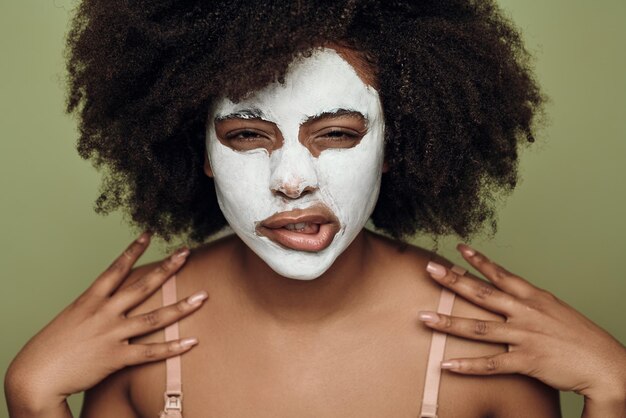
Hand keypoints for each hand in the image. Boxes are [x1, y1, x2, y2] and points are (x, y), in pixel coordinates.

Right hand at [5, 233, 206, 414]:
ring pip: (154, 318)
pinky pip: (150, 352)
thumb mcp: (72, 318)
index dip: (133, 250)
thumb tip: (110, 301)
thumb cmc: (52, 347)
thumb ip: (95, 308)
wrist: (35, 375)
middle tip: (187, 253)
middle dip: (167, 268)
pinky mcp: (116, 358)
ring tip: (203, 297)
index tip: (149, 233)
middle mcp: (104, 313)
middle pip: (142, 286)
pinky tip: (192, 342)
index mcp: (90, 300)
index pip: (116, 268)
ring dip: (181, 307)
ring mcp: (112, 334)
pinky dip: (173, 348)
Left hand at [418, 244, 625, 404]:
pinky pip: (490, 364)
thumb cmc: (580, 337)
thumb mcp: (554, 310)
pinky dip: (467, 366)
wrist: (606, 364)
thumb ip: (528, 302)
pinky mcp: (526, 361)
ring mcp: (524, 336)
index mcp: (533, 297)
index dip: (478, 261)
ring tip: (422, 317)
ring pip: (478, 328)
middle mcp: (525, 312)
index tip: (458, 248)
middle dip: (453, 281)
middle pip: (482, 294)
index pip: (500, 274)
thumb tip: (508, 294)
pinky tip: (446, 365)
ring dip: (448, 323)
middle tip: (429, 269)